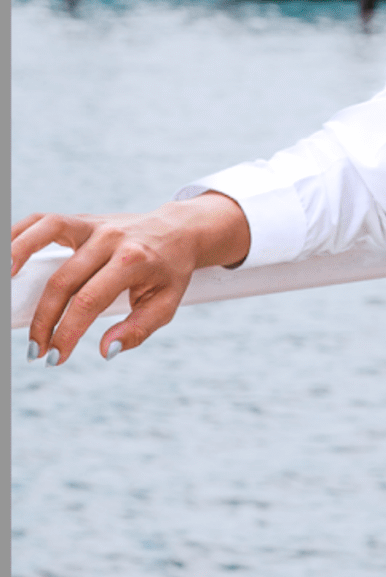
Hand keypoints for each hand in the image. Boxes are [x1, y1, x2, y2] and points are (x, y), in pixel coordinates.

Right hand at [10, 193, 251, 365]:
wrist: (178, 231)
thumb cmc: (169, 273)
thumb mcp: (165, 305)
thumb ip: (137, 330)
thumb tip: (105, 350)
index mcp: (133, 261)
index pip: (89, 302)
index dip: (67, 333)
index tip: (55, 357)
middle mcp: (110, 239)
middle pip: (64, 281)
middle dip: (44, 320)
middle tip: (35, 349)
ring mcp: (94, 225)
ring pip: (44, 237)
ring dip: (17, 264)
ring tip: (7, 295)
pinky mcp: (82, 219)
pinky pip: (43, 221)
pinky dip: (20, 236)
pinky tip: (9, 260)